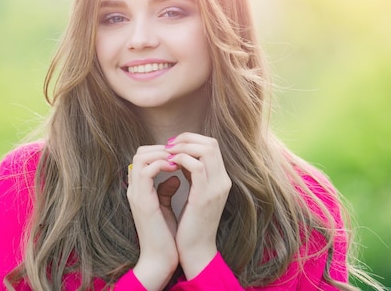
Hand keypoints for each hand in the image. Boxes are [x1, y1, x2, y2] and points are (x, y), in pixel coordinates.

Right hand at [127, 145, 180, 290]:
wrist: (160, 259)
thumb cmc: (165, 236)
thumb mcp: (166, 207)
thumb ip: (166, 190)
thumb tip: (177, 176)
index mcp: (140, 189)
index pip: (144, 157)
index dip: (162, 151)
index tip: (180, 156)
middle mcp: (135, 189)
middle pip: (140, 152)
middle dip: (162, 148)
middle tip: (180, 154)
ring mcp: (136, 194)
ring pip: (141, 156)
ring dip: (163, 154)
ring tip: (179, 160)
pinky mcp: (142, 201)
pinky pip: (146, 171)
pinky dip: (163, 164)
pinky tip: (177, 169)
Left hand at [167, 133, 231, 279]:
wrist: (196, 252)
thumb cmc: (191, 225)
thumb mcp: (194, 195)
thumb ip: (191, 175)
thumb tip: (179, 158)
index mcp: (220, 179)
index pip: (211, 145)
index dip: (191, 140)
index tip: (172, 146)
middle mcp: (223, 181)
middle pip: (211, 143)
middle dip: (186, 139)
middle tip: (168, 146)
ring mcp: (216, 188)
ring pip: (206, 150)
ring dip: (183, 147)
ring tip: (168, 154)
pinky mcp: (205, 196)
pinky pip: (197, 166)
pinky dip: (181, 159)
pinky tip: (169, 164)